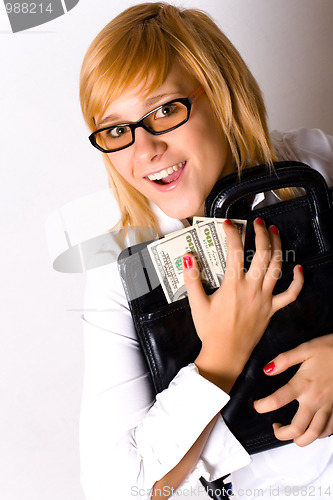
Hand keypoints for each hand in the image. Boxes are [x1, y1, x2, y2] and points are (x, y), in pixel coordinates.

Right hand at [183, 218, 303, 392]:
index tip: (228, 224)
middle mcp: (252, 289)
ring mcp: (265, 298)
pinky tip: (299, 268)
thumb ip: (192, 279)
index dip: (232, 234)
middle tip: (258, 222)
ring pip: (277, 267)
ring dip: (278, 246)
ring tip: (275, 231)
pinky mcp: (272, 309)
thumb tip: (188, 257)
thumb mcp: (196, 304)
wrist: (225, 354)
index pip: (234, 252)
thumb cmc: (210, 330)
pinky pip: (291, 294)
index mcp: (232, 286)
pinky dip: (298, 281)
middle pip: (263, 254)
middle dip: (261, 234)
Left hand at [253, 334, 332, 446]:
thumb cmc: (331, 349)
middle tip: (275, 428)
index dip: (262, 406)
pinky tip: (312, 429)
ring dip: (300, 439)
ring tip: (291, 435)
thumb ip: (284, 360)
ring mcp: (328, 407)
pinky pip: (329, 430)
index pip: (277, 400)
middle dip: (281, 434)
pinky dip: (319, 435)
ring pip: (314, 434)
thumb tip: (267, 370)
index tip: (256, 406)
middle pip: (296, 428)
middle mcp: (315, 400)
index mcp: (303, 384)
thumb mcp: (305, 348)